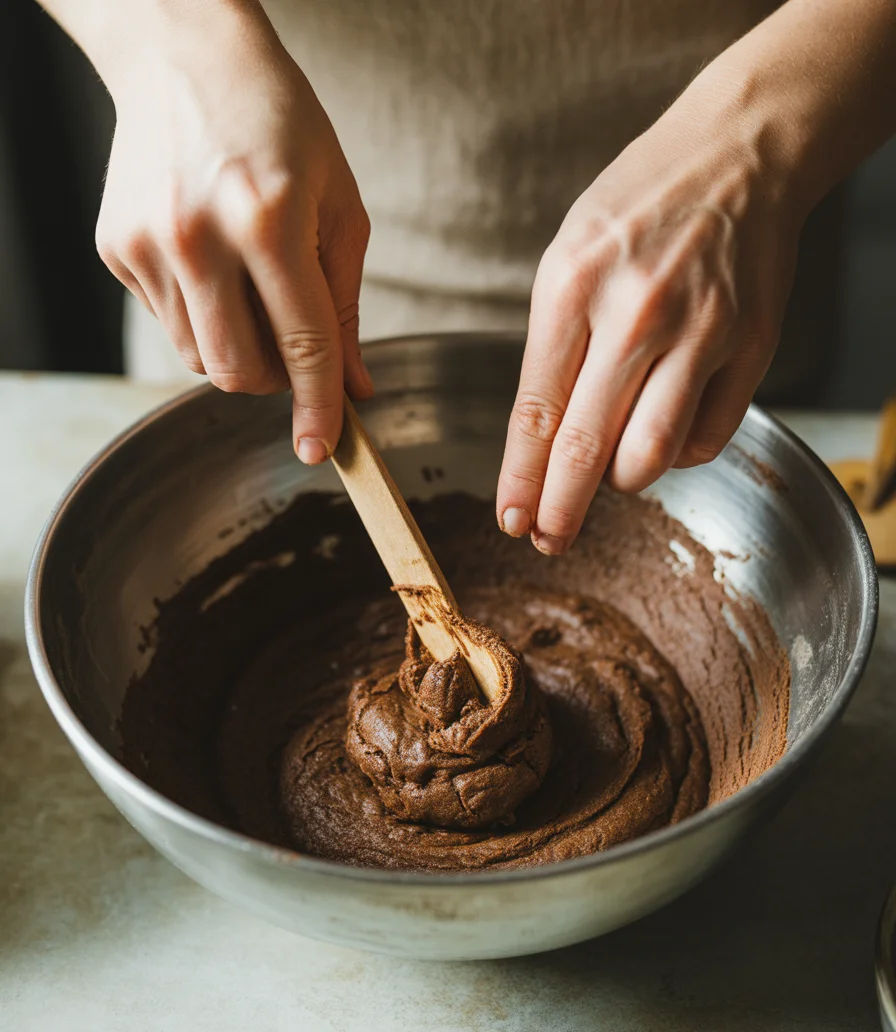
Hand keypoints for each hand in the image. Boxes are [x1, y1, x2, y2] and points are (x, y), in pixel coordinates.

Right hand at [95, 4, 369, 462]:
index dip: (317, 406)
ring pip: (201, 359)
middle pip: (239, 372)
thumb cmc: (280, 123)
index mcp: (266, 218)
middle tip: (294, 347)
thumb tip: (353, 388)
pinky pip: (169, 324)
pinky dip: (202, 316)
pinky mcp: (116, 248)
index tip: (322, 449)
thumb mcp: (338, 206)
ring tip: (251, 287)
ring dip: (238, 350)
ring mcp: (146, 243)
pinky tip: (210, 261)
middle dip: (276, 382)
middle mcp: (196, 235)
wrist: (183, 53)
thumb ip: (346, 307)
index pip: (303, 345)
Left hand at [497, 89, 801, 553]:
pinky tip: (661, 433)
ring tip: (609, 472)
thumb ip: (554, 347)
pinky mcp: (749, 349)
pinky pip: (705, 438)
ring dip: (622, 483)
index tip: (511, 517)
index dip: (520, 478)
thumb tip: (546, 440)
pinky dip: (676, 454)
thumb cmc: (642, 205)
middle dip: (560, 510)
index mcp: (572, 287)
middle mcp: (635, 314)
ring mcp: (699, 333)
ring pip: (650, 457)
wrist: (739, 154)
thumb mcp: (569, 257)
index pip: (535, 411)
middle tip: (548, 539)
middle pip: (586, 447)